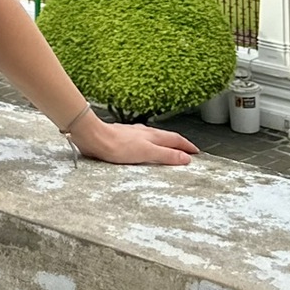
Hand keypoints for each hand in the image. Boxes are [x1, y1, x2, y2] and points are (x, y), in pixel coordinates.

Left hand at [70, 111, 196, 166]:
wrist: (94, 137)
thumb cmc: (117, 145)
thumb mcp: (147, 152)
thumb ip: (166, 155)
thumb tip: (186, 157)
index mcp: (152, 135)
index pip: (175, 139)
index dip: (186, 145)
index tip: (196, 151)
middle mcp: (144, 132)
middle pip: (165, 137)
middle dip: (177, 143)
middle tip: (187, 150)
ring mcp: (132, 134)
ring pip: (153, 137)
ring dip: (163, 143)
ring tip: (168, 148)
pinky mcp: (122, 138)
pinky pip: (141, 141)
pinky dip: (148, 144)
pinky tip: (142, 148)